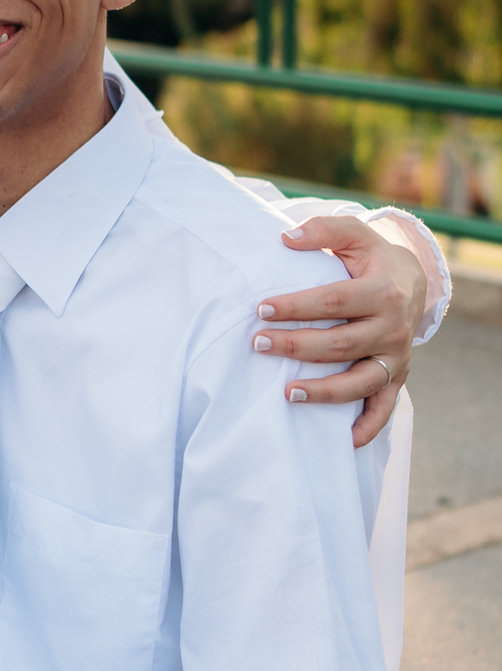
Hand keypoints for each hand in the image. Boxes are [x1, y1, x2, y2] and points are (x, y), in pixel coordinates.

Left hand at [253, 215, 426, 447]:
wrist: (412, 281)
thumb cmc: (370, 258)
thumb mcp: (354, 234)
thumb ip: (323, 229)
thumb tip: (286, 238)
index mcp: (383, 291)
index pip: (335, 301)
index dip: (297, 306)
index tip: (261, 309)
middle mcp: (393, 328)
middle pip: (341, 344)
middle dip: (296, 346)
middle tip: (257, 343)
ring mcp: (396, 358)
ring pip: (360, 382)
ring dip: (324, 392)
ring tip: (286, 392)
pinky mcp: (397, 379)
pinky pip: (384, 409)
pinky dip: (367, 428)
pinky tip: (342, 440)